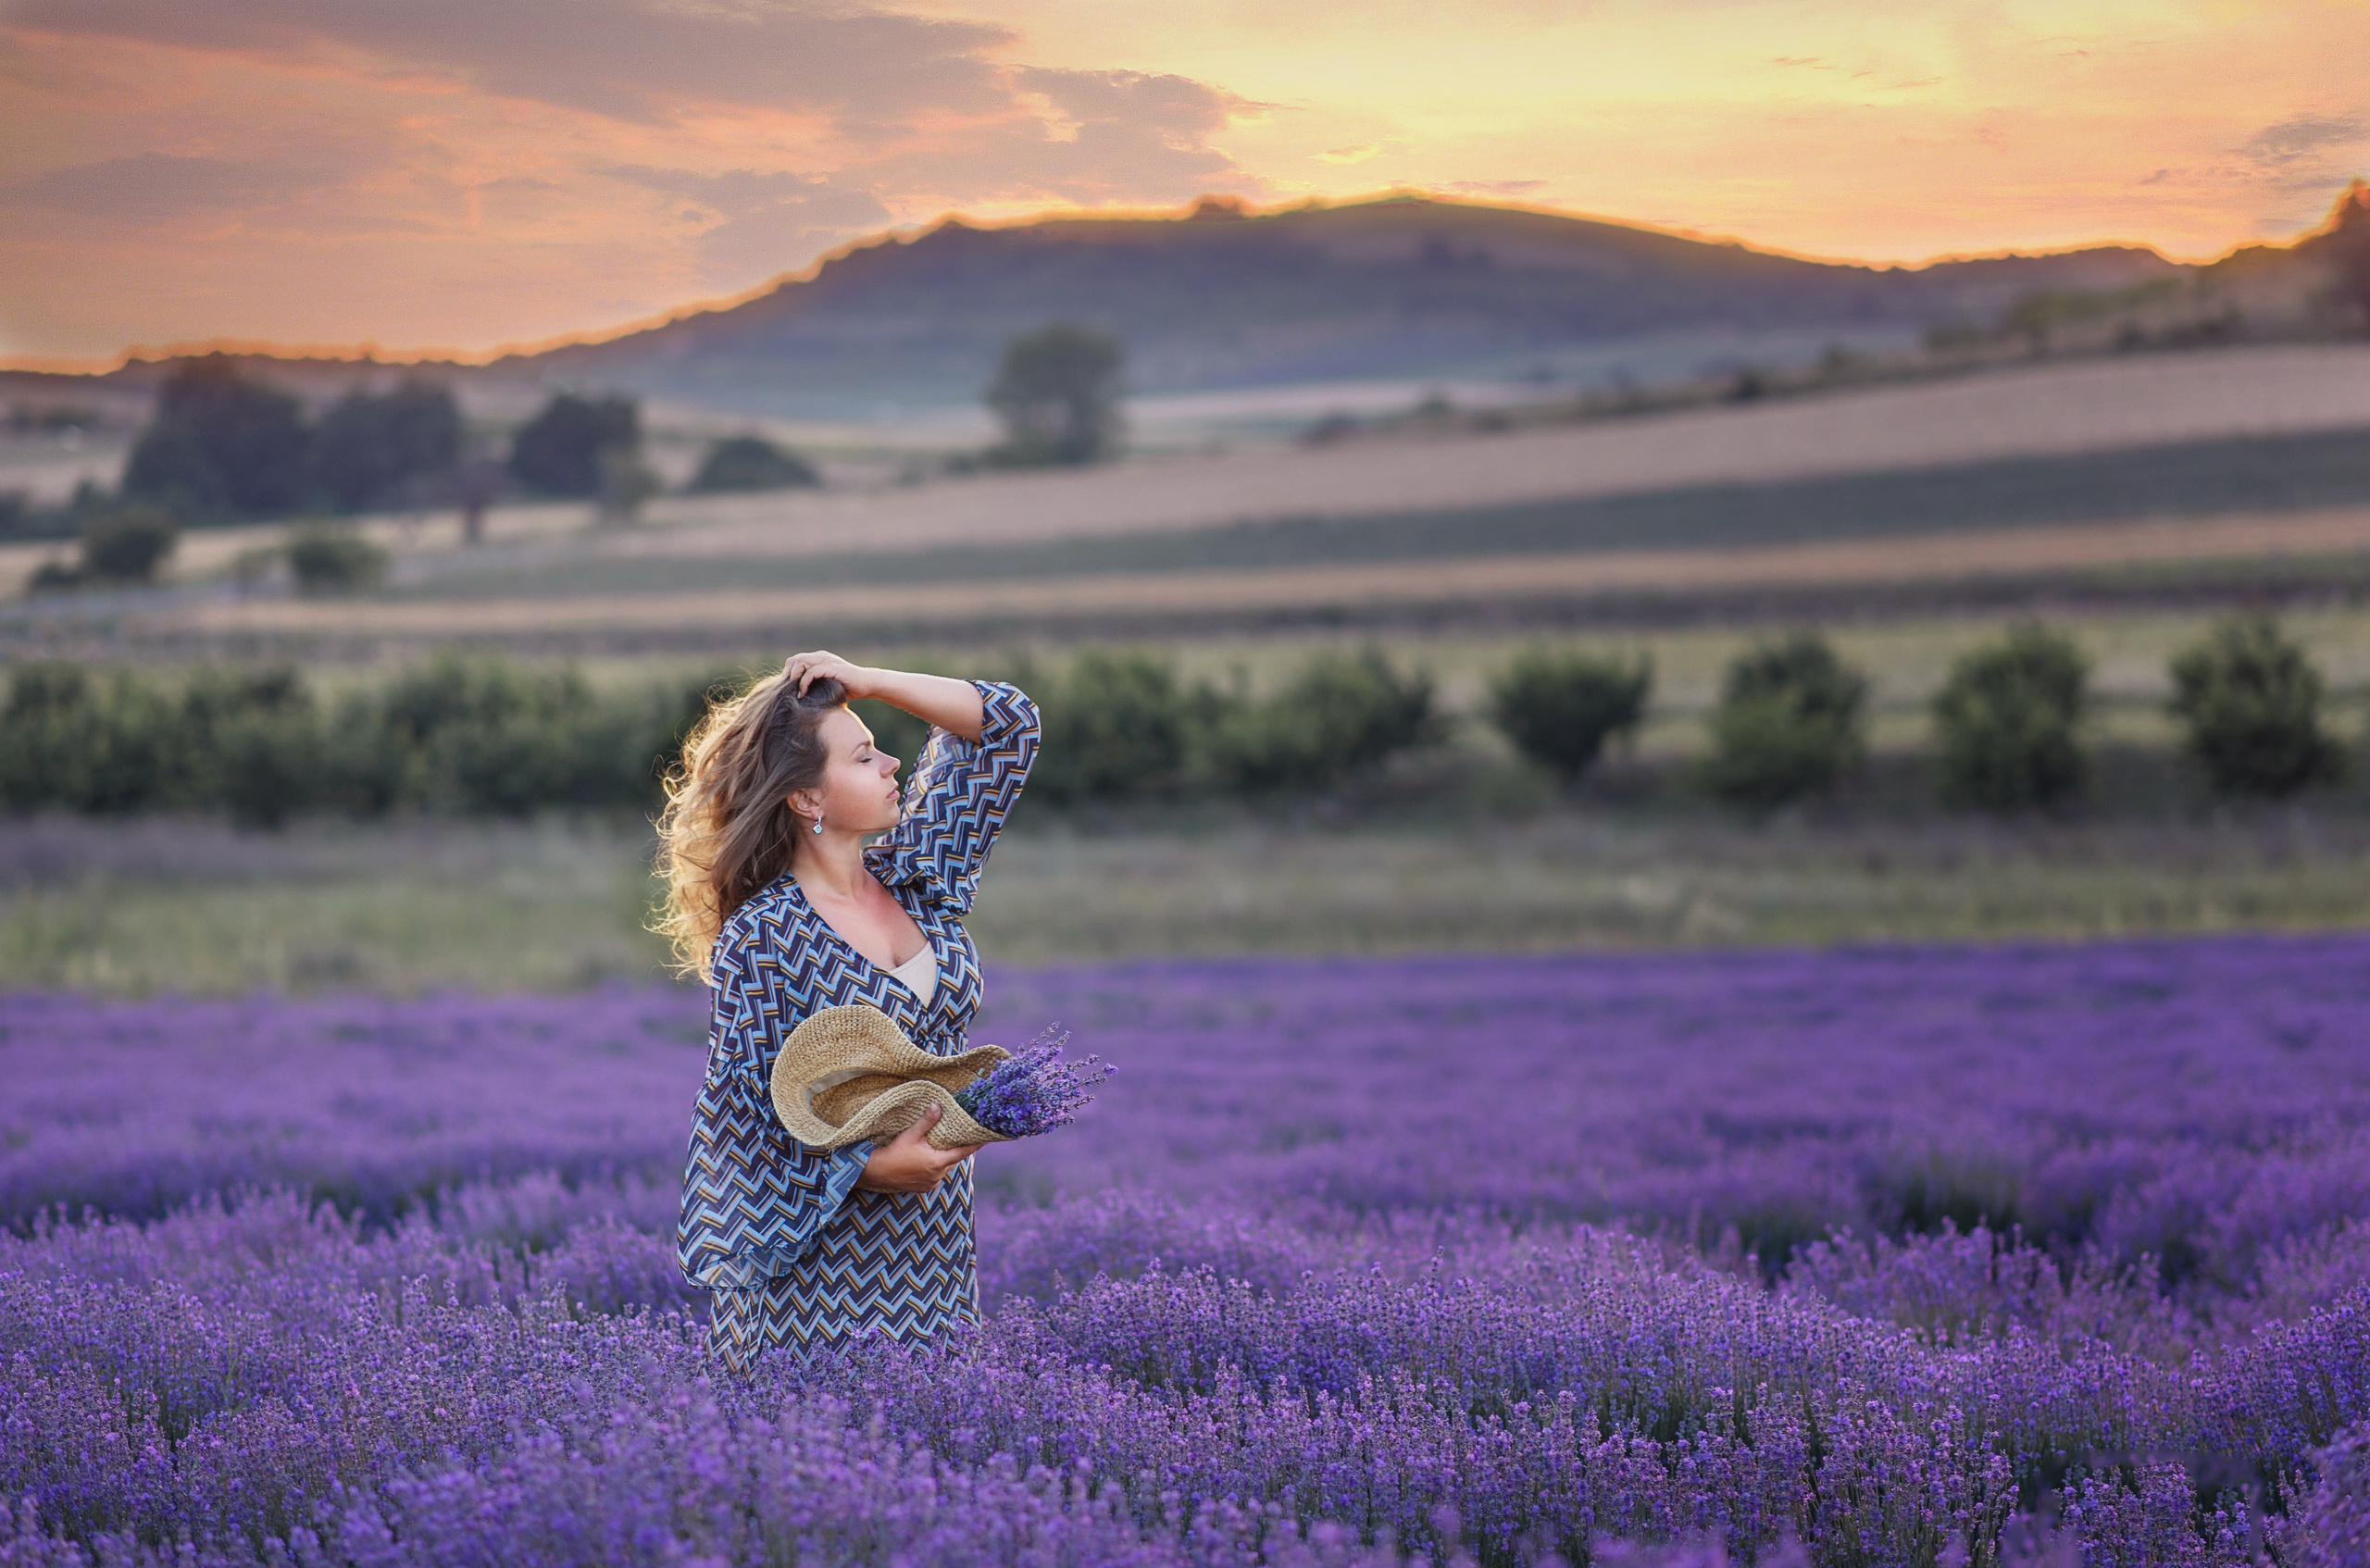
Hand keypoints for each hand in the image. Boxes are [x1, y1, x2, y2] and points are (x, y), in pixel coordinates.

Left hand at [783, 650, 874, 700]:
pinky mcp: (832, 667)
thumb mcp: (826, 686)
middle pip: (794, 660)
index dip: (788, 674)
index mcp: (818, 659)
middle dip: (788, 676)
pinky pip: (812, 671)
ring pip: (800, 662)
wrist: (867, 685)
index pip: (794, 661)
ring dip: (794, 678)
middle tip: (787, 691)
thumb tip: (796, 697)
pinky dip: (804, 682)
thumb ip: (813, 686)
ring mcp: (826, 660)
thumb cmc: (847, 688)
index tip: (787, 690)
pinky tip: (804, 693)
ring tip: (794, 692)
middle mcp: (821, 656)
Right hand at [854, 1104, 984, 1193]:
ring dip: (944, 1159)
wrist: (875, 1172)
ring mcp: (931, 1184)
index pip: (963, 1152)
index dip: (975, 1145)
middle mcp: (938, 1175)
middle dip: (955, 1149)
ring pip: (944, 1169)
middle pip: (953, 1160)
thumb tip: (938, 1106)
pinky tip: (927, 1160)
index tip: (986, 1138)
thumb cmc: (893, 1152)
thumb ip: (927, 1121)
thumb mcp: (911, 1134)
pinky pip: (935, 1177)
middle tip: (958, 1137)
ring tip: (940, 1147)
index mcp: (938, 1162)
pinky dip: (935, 1168)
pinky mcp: (923, 1188)